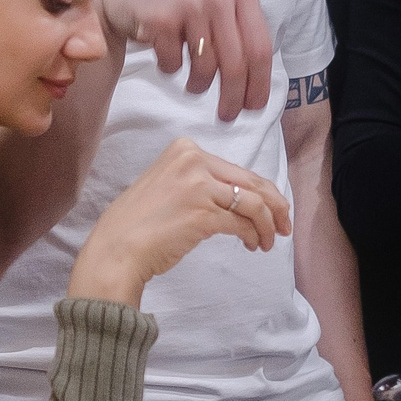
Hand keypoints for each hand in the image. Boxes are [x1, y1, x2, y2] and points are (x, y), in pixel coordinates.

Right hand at [69, 137, 291, 305]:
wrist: (116, 250)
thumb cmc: (136, 224)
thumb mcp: (164, 185)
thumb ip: (196, 181)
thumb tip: (235, 198)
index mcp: (184, 150)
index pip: (236, 169)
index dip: (260, 190)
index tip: (270, 208)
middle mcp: (193, 162)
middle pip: (252, 182)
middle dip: (276, 206)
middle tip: (284, 225)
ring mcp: (199, 187)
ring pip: (253, 204)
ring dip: (268, 225)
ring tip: (268, 242)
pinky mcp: (204, 214)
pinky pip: (243, 224)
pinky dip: (254, 236)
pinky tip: (253, 245)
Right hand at [96, 0, 274, 121]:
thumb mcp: (217, 0)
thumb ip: (239, 30)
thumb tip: (255, 86)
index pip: (260, 47)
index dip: (259, 84)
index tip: (254, 107)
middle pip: (236, 63)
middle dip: (232, 97)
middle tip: (227, 116)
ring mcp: (189, 4)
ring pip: (206, 67)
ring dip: (198, 85)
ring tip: (192, 82)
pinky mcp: (160, 18)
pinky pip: (173, 64)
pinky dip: (170, 68)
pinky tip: (165, 53)